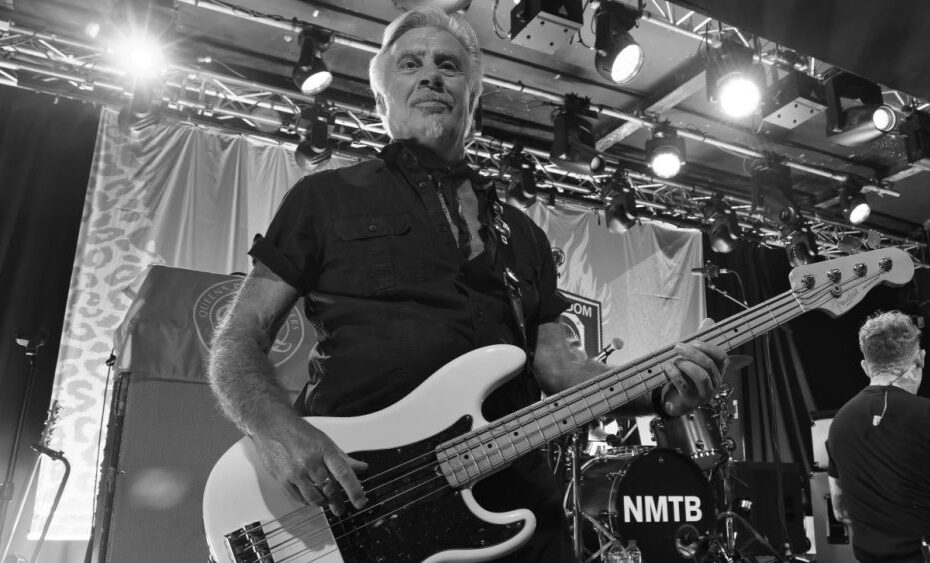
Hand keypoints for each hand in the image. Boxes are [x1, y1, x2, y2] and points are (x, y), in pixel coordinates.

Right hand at [250, 415, 367, 515]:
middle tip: (341, 509)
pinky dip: (307, 502)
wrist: (271, 425)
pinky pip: (298, 498)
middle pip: (329, 489)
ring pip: (314, 498)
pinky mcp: (283, 480)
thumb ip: (343, 457)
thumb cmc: (298, 431)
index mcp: (323, 450)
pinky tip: (310, 498)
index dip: (354, 490)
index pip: (344, 473)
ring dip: (322, 503)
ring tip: (326, 502)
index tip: (360, 501)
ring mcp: (295, 472)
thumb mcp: (324, 441)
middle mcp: (309, 462)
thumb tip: (361, 468)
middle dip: (337, 502)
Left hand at [659, 318, 727, 416]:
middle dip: (693, 353)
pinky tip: (667, 367)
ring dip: (686, 364)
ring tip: (675, 361)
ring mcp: (703, 394)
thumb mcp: (694, 359)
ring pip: (701, 376)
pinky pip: (683, 385)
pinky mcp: (690, 401)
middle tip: (677, 346)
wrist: (673, 400)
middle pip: (709, 365)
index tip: (695, 341)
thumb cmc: (686, 377)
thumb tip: (709, 320)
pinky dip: (674, 374)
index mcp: (717, 371)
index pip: (722, 357)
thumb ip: (701, 341)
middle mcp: (714, 383)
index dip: (710, 347)